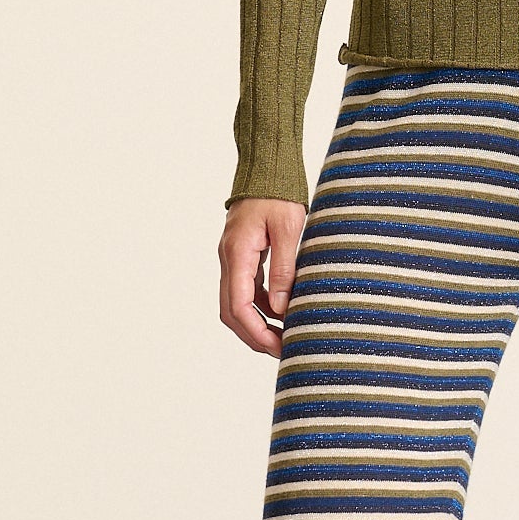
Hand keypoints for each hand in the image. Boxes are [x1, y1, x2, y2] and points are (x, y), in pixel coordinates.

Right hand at [219, 197, 306, 355]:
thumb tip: (282, 308)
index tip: (277, 347)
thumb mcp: (289, 229)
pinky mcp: (243, 256)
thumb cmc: (278, 194)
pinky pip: (247, 289)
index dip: (256, 332)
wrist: (267, 168)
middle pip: (231, 311)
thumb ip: (284, 268)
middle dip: (254, 335)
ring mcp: (234, 258)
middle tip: (281, 351)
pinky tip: (283, 312)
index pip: (238, 305)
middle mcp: (230, 259)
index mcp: (237, 253)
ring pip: (237, 302)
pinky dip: (262, 306)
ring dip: (257, 323)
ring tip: (285, 337)